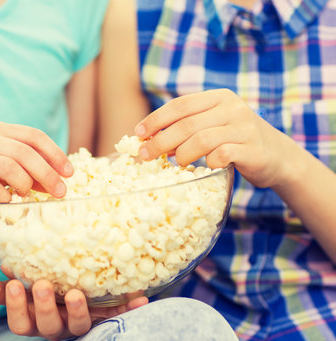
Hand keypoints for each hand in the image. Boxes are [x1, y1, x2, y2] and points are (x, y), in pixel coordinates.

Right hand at [0, 121, 73, 207]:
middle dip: (47, 174)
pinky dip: (3, 196)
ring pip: (9, 167)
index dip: (55, 154)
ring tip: (28, 195)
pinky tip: (6, 201)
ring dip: (25, 184)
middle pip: (25, 153)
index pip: (34, 136)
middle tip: (60, 192)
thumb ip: (22, 163)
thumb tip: (56, 180)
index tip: (69, 173)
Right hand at [0, 278, 147, 340]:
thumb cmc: (41, 291)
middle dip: (45, 307)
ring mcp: (81, 322)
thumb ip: (5, 290)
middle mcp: (57, 325)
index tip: (13, 284)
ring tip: (77, 294)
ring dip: (80, 312)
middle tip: (44, 286)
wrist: (71, 293)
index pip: (20, 322)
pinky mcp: (103, 317)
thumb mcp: (22, 289)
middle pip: (49, 326)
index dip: (15, 307)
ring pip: (79, 326)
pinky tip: (140, 298)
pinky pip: (116, 316)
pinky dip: (128, 309)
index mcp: (35, 319)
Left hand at [134, 89, 298, 187]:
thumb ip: (186, 127)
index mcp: (218, 98)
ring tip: (177, 163)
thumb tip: (148, 140)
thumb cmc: (235, 141)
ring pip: (201, 140)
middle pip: (186, 124)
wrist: (277, 156)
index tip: (138, 133)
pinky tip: (206, 166)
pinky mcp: (252, 150)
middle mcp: (232, 108)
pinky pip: (221, 156)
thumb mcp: (212, 125)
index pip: (180, 105)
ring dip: (182, 154)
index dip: (156, 119)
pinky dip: (208, 163)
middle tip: (145, 156)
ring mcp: (244, 128)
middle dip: (160, 141)